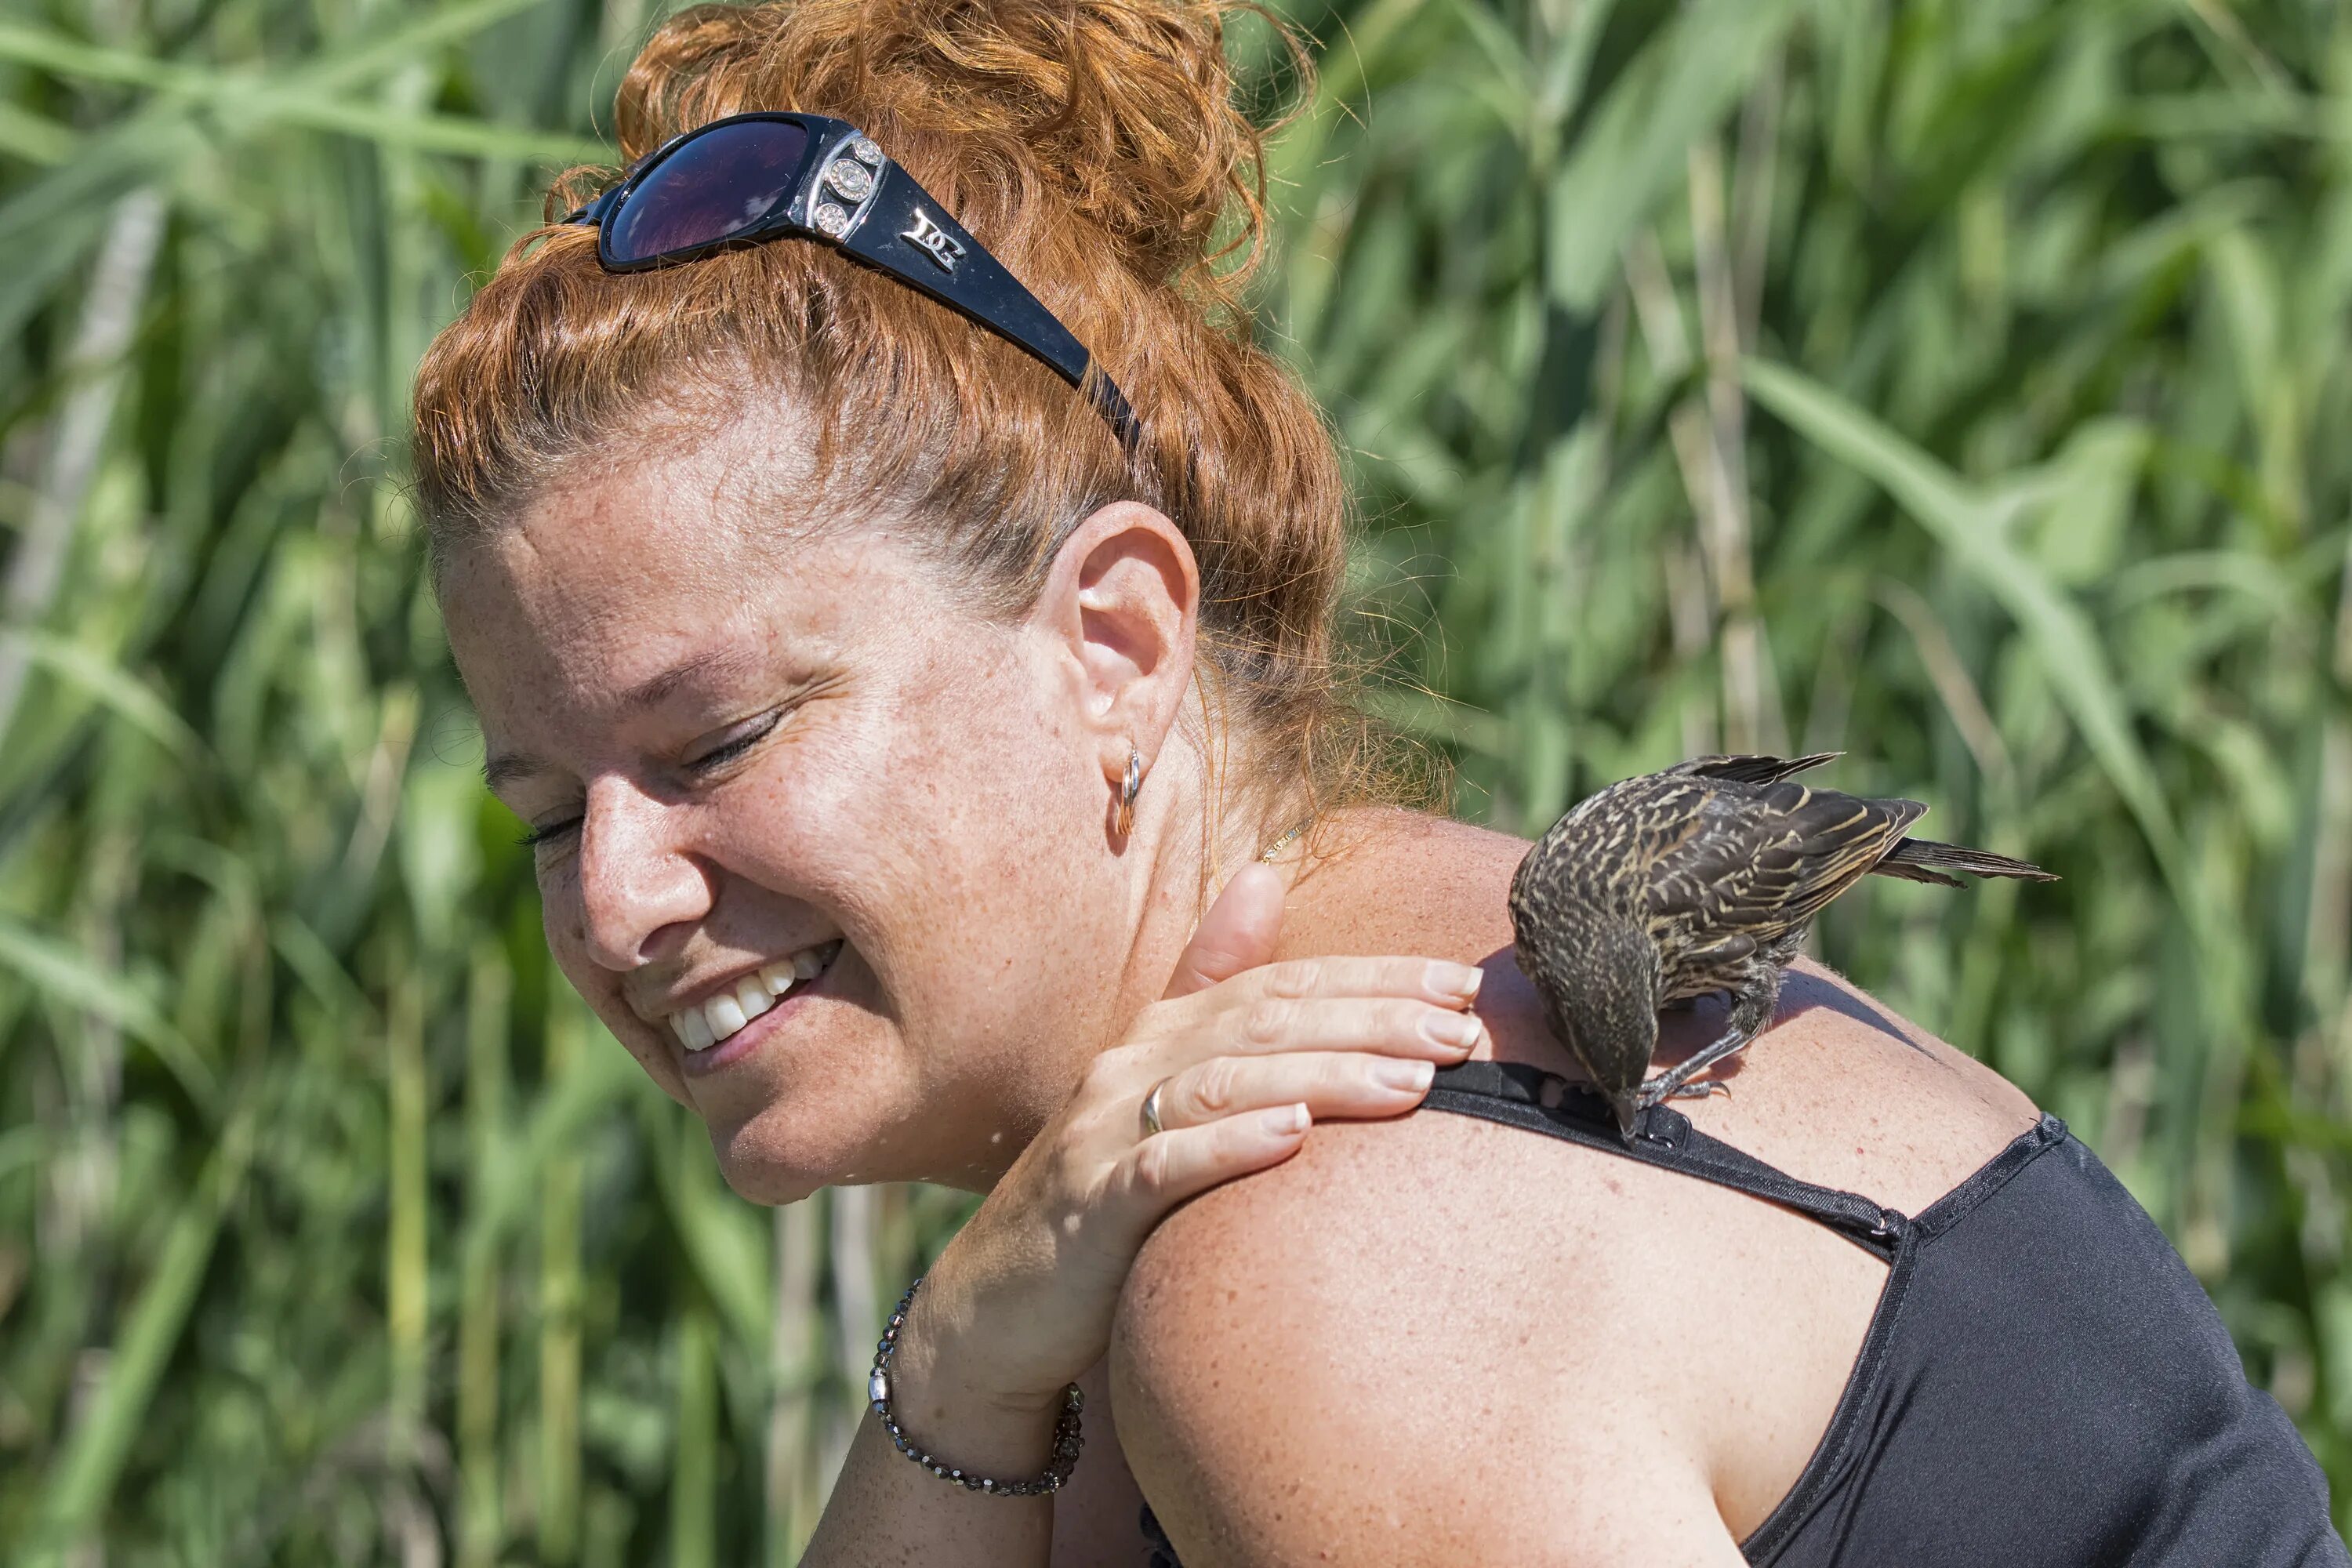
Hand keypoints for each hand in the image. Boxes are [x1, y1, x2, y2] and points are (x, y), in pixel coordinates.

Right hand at [898, 862, 1487, 1419]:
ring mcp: (1105, 1131)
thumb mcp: (1162, 1090)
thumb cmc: (1104, 1196)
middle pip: (1265, 1022)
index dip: (1375, 977)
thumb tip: (1265, 873)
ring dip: (1324, 1076)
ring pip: (1225, 1084)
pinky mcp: (1088, 1205)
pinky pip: (1162, 1166)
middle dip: (1372, 1018)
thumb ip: (1212, 988)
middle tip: (1464, 1031)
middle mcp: (1132, 1065)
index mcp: (1163, 1032)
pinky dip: (1229, 1145)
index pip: (1283, 984)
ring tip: (1414, 1083)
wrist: (996, 1304)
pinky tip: (1294, 1136)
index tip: (1465, 984)